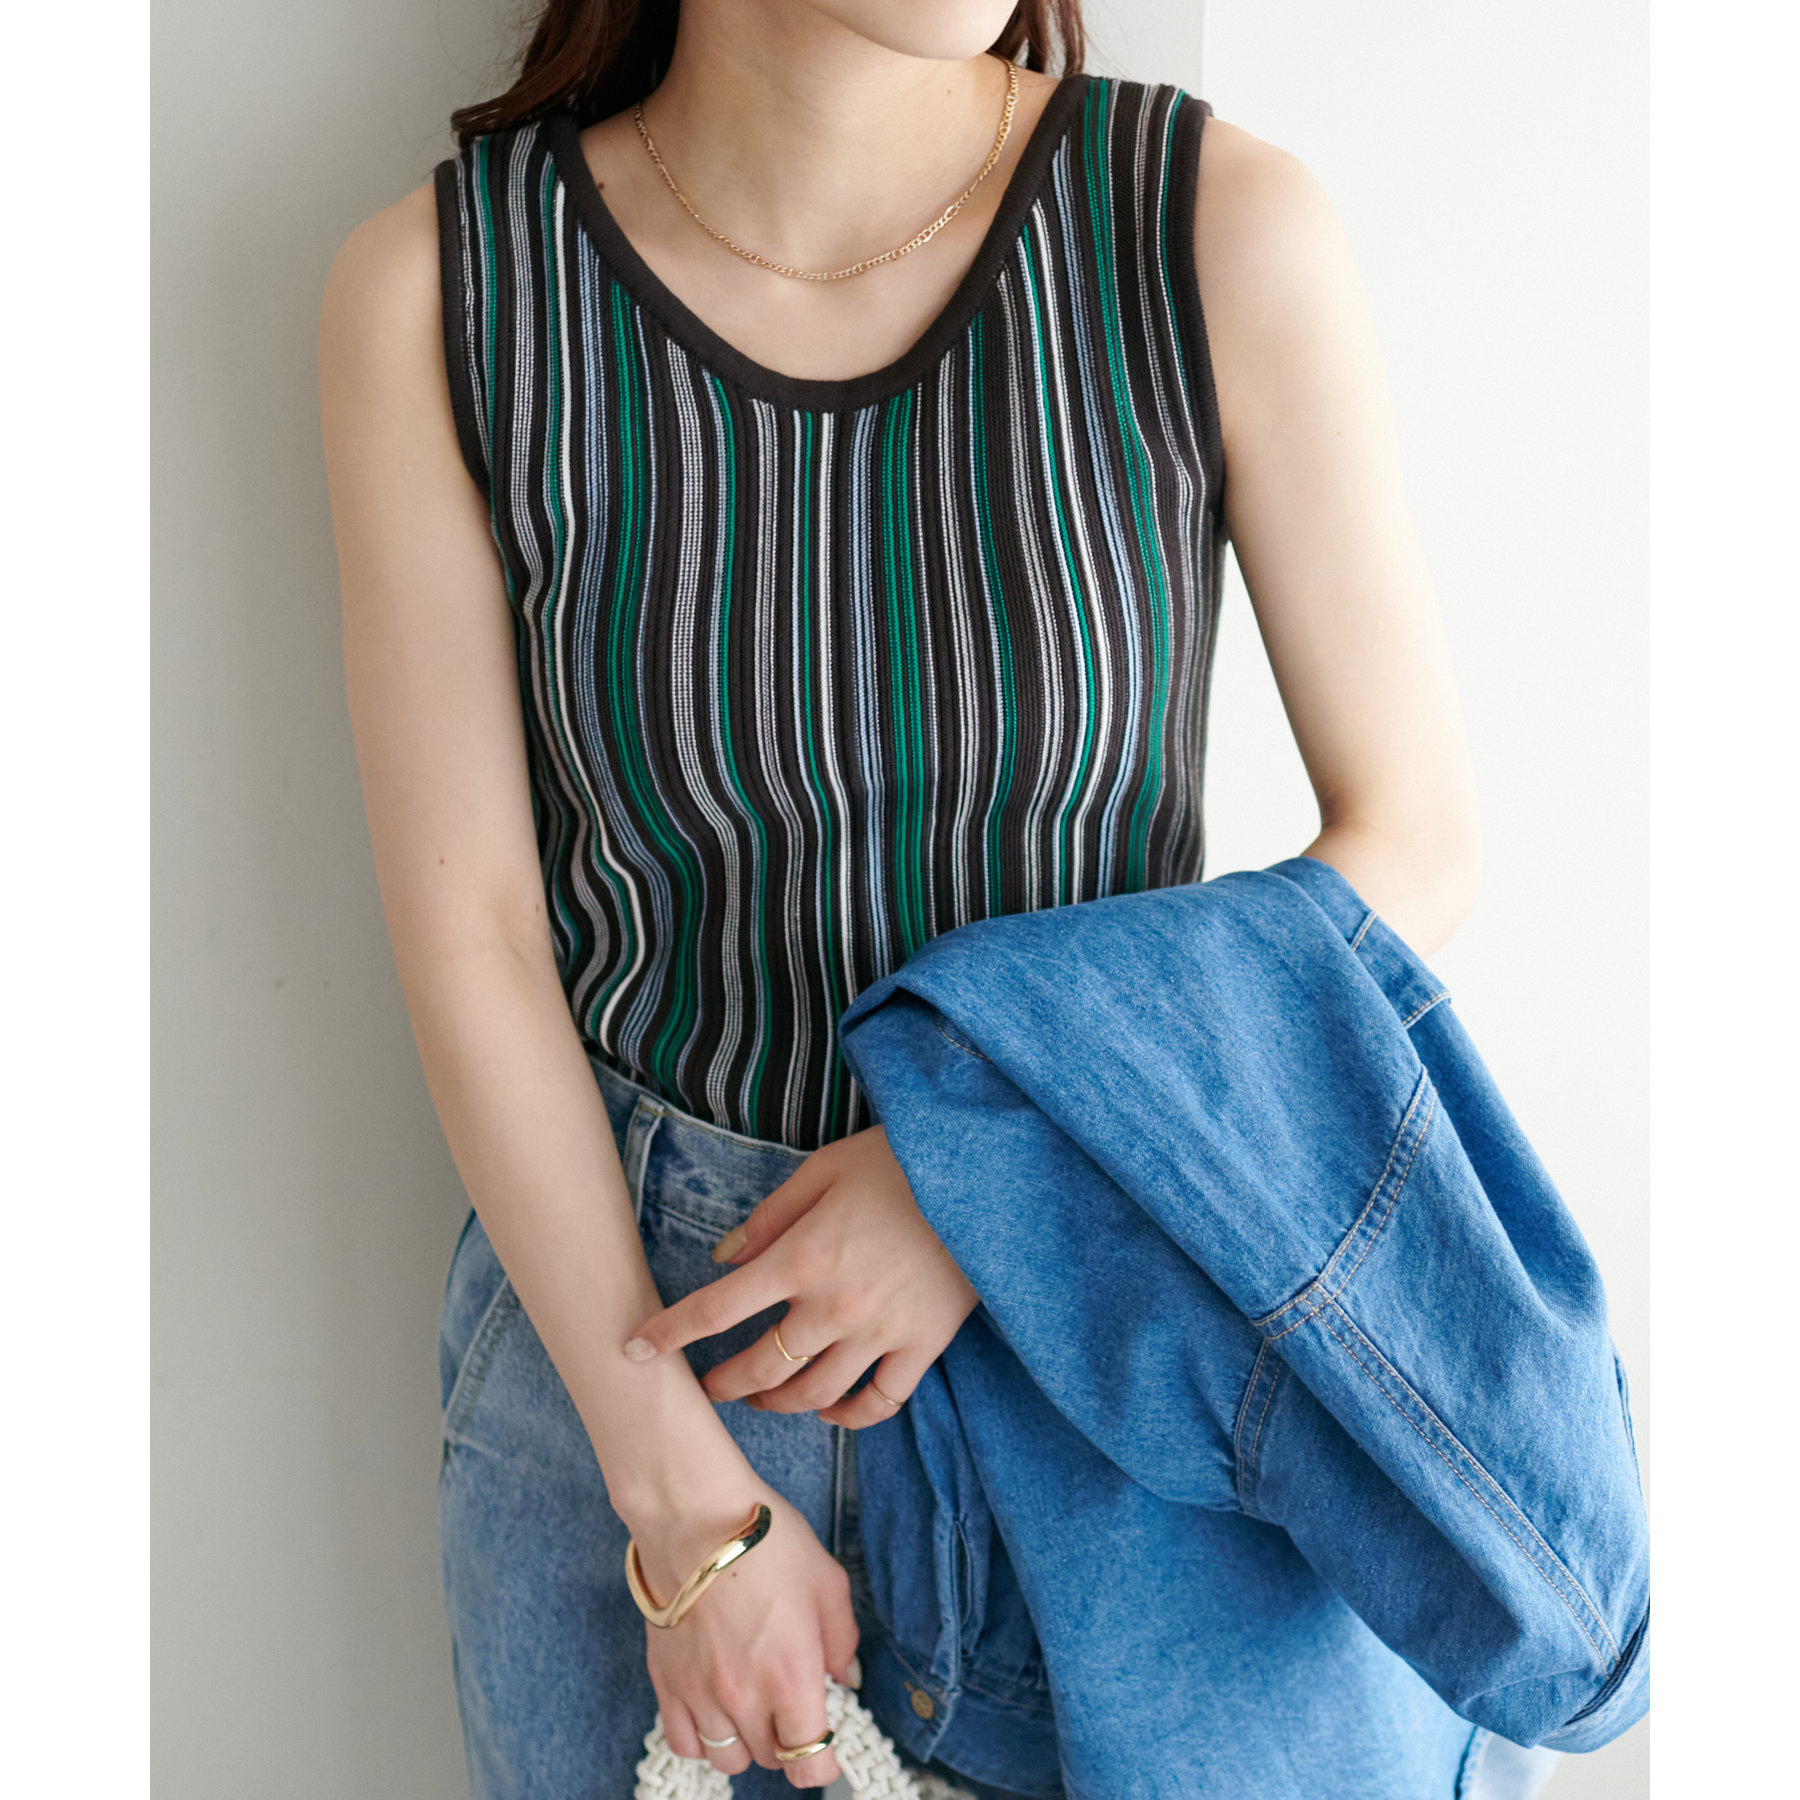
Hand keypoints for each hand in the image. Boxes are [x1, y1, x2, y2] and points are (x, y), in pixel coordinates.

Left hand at [623, 1126, 977, 1428]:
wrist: (986, 1175)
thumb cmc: (898, 1163)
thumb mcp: (823, 1171)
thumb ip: (769, 1219)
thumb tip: (722, 1258)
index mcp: (801, 1258)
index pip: (716, 1309)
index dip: (669, 1334)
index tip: (634, 1351)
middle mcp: (834, 1307)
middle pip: (761, 1368)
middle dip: (723, 1383)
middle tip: (708, 1386)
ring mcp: (880, 1333)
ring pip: (813, 1394)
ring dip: (777, 1403)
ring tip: (761, 1399)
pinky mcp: (923, 1346)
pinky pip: (878, 1402)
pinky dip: (848, 1415)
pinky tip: (830, 1408)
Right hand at [632, 1482, 857, 1786]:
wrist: (694, 1516)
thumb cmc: (764, 1540)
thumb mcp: (826, 1580)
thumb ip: (842, 1639)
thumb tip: (844, 1677)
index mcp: (792, 1677)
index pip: (809, 1763)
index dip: (822, 1761)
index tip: (825, 1745)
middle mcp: (745, 1698)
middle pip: (772, 1758)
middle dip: (787, 1738)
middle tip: (790, 1699)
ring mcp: (700, 1695)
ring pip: (728, 1759)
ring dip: (746, 1740)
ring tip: (752, 1701)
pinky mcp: (667, 1684)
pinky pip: (684, 1743)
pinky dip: (702, 1738)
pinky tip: (714, 1707)